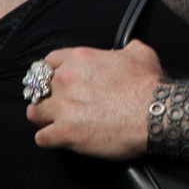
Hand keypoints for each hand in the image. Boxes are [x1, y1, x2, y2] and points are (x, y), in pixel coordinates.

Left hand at [25, 39, 163, 159]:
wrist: (154, 113)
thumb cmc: (148, 85)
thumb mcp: (141, 54)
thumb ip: (126, 49)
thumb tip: (126, 49)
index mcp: (81, 59)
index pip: (49, 62)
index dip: (53, 72)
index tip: (57, 81)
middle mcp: (66, 80)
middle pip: (39, 88)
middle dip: (47, 95)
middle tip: (59, 104)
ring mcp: (62, 107)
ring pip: (34, 112)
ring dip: (42, 117)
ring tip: (52, 122)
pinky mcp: (64, 132)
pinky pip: (42, 138)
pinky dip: (50, 139)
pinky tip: (60, 139)